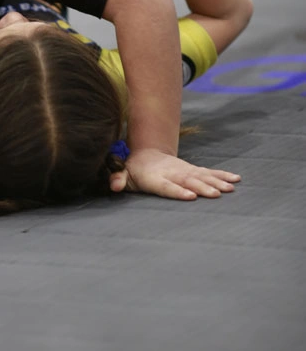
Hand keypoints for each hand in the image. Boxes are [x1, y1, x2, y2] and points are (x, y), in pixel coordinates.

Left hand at [110, 148, 240, 199]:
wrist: (148, 154)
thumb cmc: (136, 170)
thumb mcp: (125, 174)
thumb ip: (119, 180)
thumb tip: (114, 186)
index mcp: (156, 178)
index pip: (167, 186)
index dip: (178, 191)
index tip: (190, 196)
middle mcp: (173, 173)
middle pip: (188, 181)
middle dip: (203, 188)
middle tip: (216, 194)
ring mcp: (185, 171)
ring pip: (202, 176)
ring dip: (217, 182)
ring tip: (230, 188)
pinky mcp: (193, 170)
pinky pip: (209, 172)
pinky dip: (223, 175)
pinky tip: (236, 180)